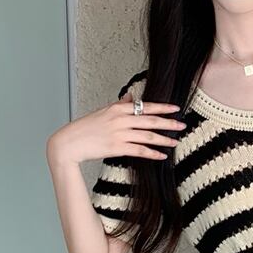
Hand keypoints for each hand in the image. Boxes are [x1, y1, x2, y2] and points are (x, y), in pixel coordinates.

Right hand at [46, 90, 185, 167]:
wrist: (69, 143)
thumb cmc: (85, 128)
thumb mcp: (103, 112)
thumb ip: (119, 105)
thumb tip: (131, 97)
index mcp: (117, 108)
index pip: (145, 106)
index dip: (162, 108)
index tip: (176, 109)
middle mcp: (120, 119)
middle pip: (150, 120)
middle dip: (169, 123)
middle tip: (182, 125)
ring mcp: (119, 134)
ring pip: (148, 136)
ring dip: (164, 139)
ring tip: (176, 142)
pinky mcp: (117, 148)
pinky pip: (140, 150)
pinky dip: (152, 153)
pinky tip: (162, 155)